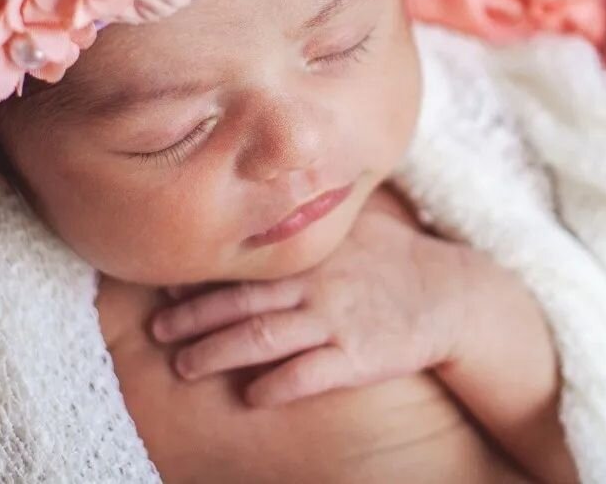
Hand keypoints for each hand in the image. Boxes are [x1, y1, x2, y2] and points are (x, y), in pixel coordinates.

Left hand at [150, 195, 471, 407]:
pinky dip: (279, 384)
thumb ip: (307, 226)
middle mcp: (316, 285)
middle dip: (196, 317)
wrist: (449, 293)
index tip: (164, 290)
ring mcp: (335, 321)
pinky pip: (311, 374)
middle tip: (156, 331)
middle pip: (243, 302)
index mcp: (311, 255)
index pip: (246, 266)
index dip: (203, 280)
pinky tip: (252, 396)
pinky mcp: (358, 357)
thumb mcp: (351, 228)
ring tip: (186, 366)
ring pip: (266, 338)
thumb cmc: (392, 258)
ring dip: (221, 352)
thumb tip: (261, 208)